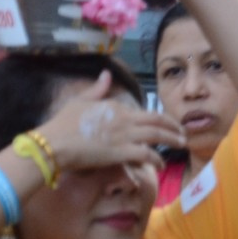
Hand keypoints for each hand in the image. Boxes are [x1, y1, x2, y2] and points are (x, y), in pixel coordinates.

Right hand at [35, 72, 185, 175]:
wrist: (53, 143)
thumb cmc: (62, 124)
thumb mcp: (80, 101)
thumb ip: (96, 89)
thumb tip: (106, 74)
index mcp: (115, 106)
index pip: (144, 112)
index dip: (158, 119)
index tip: (165, 125)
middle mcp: (124, 118)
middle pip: (157, 121)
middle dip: (173, 126)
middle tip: (183, 133)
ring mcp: (124, 135)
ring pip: (157, 136)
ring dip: (172, 140)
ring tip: (181, 144)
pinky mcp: (121, 152)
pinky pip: (146, 154)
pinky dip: (156, 159)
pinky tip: (161, 164)